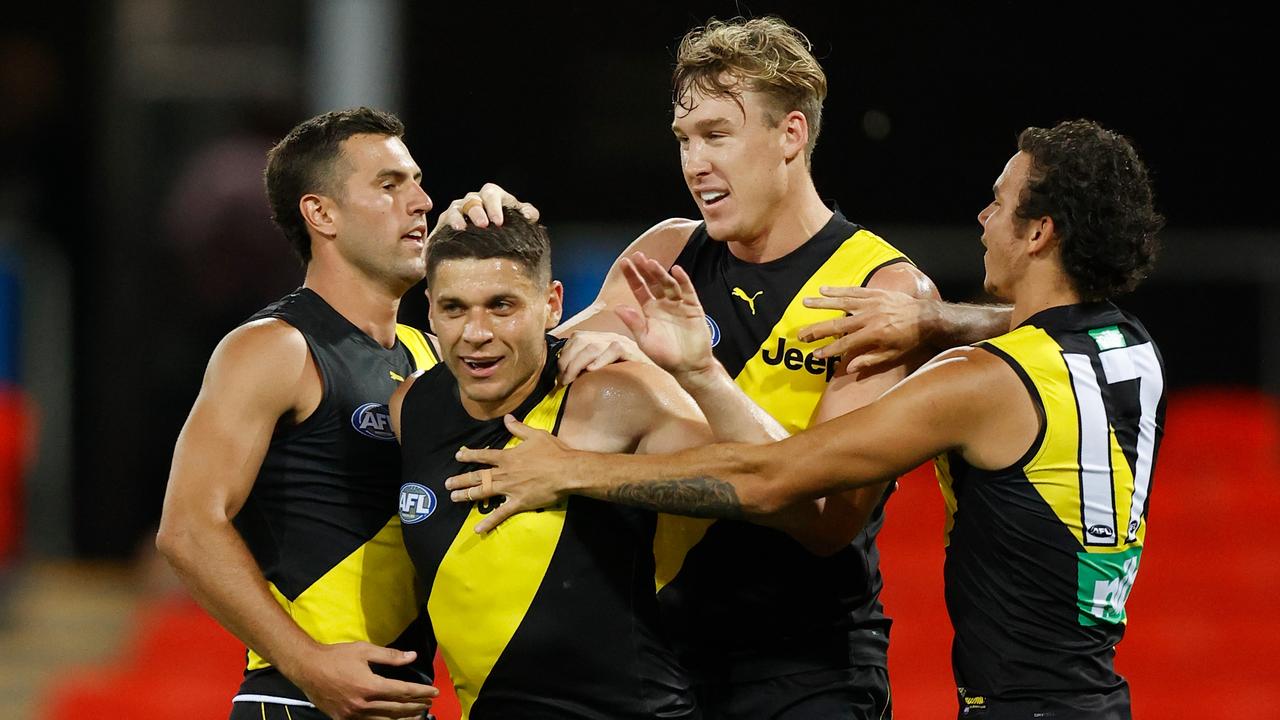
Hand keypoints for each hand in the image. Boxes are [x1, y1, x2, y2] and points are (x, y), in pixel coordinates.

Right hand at [286, 642, 437, 719]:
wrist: (307, 669)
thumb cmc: (336, 656)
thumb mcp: (364, 650)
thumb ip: (390, 656)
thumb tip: (412, 656)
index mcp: (370, 686)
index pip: (403, 691)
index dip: (421, 692)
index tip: (434, 692)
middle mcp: (363, 704)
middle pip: (397, 709)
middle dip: (416, 707)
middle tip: (428, 703)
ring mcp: (353, 715)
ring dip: (403, 718)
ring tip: (417, 715)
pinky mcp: (344, 719)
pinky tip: (392, 719)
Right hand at [430, 182, 538, 234]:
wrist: (490, 246)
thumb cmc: (507, 228)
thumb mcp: (519, 220)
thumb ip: (528, 213)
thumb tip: (529, 215)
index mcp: (492, 197)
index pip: (492, 194)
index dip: (494, 206)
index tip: (499, 222)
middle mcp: (474, 200)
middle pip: (473, 200)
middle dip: (478, 212)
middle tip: (483, 225)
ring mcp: (459, 208)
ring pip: (457, 207)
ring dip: (460, 217)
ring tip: (463, 228)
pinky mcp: (446, 219)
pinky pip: (446, 218)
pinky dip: (450, 223)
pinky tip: (454, 231)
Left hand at [446, 415, 575, 533]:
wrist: (566, 471)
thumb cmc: (553, 452)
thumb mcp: (536, 435)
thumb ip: (519, 428)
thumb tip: (507, 418)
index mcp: (508, 457)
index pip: (484, 455)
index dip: (470, 455)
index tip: (458, 455)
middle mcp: (504, 473)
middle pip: (478, 476)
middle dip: (460, 479)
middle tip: (447, 483)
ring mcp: (509, 489)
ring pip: (483, 492)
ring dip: (466, 495)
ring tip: (454, 498)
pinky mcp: (518, 503)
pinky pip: (500, 514)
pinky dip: (489, 522)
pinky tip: (477, 529)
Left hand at [557, 331, 651, 384]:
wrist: (655, 391)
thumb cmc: (625, 386)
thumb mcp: (600, 375)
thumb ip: (585, 369)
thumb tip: (561, 374)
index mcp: (602, 340)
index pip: (577, 337)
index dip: (564, 354)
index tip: (559, 374)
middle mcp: (611, 338)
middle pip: (581, 339)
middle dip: (567, 361)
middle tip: (563, 380)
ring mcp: (623, 343)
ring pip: (593, 345)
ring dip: (577, 364)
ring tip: (572, 379)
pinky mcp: (634, 352)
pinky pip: (614, 349)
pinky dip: (600, 360)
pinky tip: (591, 371)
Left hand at [613, 252, 715, 379]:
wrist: (689, 367)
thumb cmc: (665, 356)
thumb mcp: (645, 340)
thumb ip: (633, 323)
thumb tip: (617, 307)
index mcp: (650, 311)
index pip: (639, 289)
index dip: (632, 276)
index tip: (624, 262)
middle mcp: (663, 304)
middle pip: (653, 282)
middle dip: (645, 270)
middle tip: (638, 256)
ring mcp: (679, 305)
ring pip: (669, 284)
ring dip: (661, 274)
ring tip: (652, 263)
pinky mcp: (693, 308)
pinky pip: (688, 291)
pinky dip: (683, 281)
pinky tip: (677, 271)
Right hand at [798, 286, 937, 373]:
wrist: (928, 318)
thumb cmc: (911, 339)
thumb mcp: (894, 355)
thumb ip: (871, 360)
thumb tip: (850, 367)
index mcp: (874, 335)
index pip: (845, 344)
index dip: (829, 350)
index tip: (815, 354)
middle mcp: (869, 318)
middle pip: (838, 324)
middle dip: (817, 329)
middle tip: (801, 334)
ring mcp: (871, 303)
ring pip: (842, 303)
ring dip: (822, 303)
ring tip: (805, 303)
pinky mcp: (875, 293)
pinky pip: (854, 290)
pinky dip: (838, 290)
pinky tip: (824, 289)